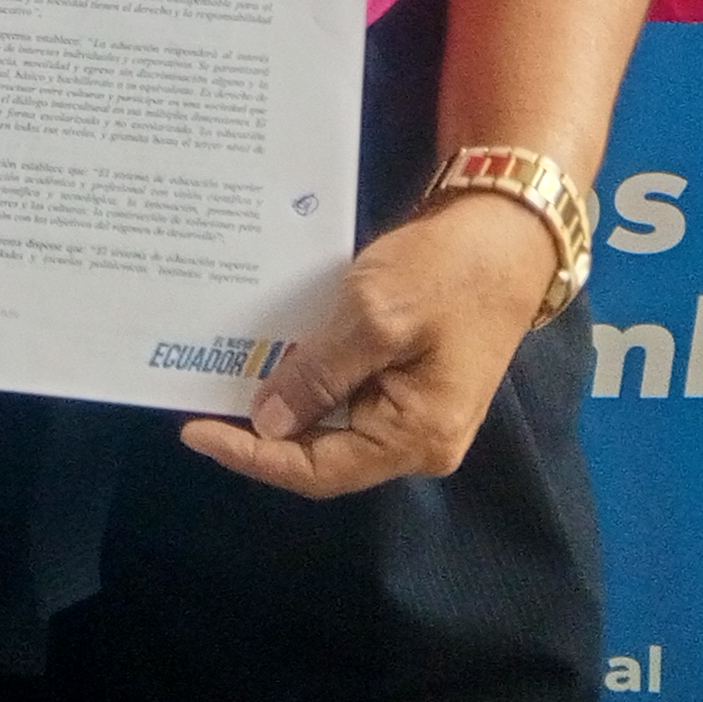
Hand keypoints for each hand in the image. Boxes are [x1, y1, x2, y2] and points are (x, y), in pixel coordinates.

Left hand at [175, 193, 563, 495]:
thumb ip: (320, 375)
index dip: (253, 457)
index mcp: (417, 437)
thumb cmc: (448, 271)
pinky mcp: (411, 380)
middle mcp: (418, 439)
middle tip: (198, 396)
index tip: (194, 431)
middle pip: (323, 453)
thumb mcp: (374, 316)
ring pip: (332, 423)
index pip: (318, 471)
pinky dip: (308, 376)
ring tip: (222, 374)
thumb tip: (267, 424)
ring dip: (282, 401)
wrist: (508, 230)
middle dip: (262, 431)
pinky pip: (348, 393)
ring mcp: (417, 411)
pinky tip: (271, 351)